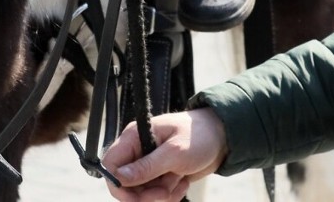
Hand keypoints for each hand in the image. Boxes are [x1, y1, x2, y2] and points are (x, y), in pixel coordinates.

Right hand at [101, 108, 227, 199]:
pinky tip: (183, 183)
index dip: (119, 185)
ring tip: (179, 183)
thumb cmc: (199, 136)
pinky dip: (170, 195)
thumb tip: (119, 178)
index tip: (135, 198)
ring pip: (141, 194)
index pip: (111, 164)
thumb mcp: (174, 153)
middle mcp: (138, 150)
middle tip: (165, 192)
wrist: (222, 139)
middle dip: (145, 195)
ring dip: (161, 196)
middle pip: (125, 185)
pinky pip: (156, 195)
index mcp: (135, 136)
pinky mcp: (160, 176)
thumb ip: (146, 167)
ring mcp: (149, 164)